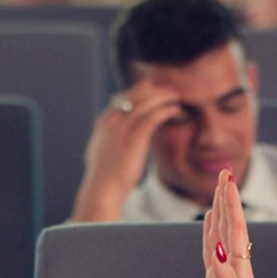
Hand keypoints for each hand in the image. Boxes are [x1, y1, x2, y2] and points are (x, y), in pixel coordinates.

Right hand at [71, 80, 182, 220]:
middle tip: (167, 89)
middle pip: (133, 97)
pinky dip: (165, 110)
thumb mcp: (101, 155)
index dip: (137, 91)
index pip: (121, 100)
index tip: (150, 87)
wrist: (102, 190)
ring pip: (144, 103)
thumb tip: (107, 139)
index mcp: (103, 126)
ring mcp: (121, 130)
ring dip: (162, 97)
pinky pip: (152, 117)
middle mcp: (111, 123)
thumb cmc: (104, 178)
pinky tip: (176, 110)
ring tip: (175, 97)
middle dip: (151, 90)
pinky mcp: (133, 139)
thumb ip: (106, 142)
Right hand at [203, 168, 276, 277]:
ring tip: (219, 190)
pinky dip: (210, 233)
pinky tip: (209, 222)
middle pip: (230, 225)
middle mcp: (233, 266)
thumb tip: (217, 249)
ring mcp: (226, 272)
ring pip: (222, 234)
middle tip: (224, 173)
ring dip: (220, 211)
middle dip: (227, 199)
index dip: (230, 205)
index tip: (227, 181)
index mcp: (238, 269)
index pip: (234, 229)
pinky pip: (211, 250)